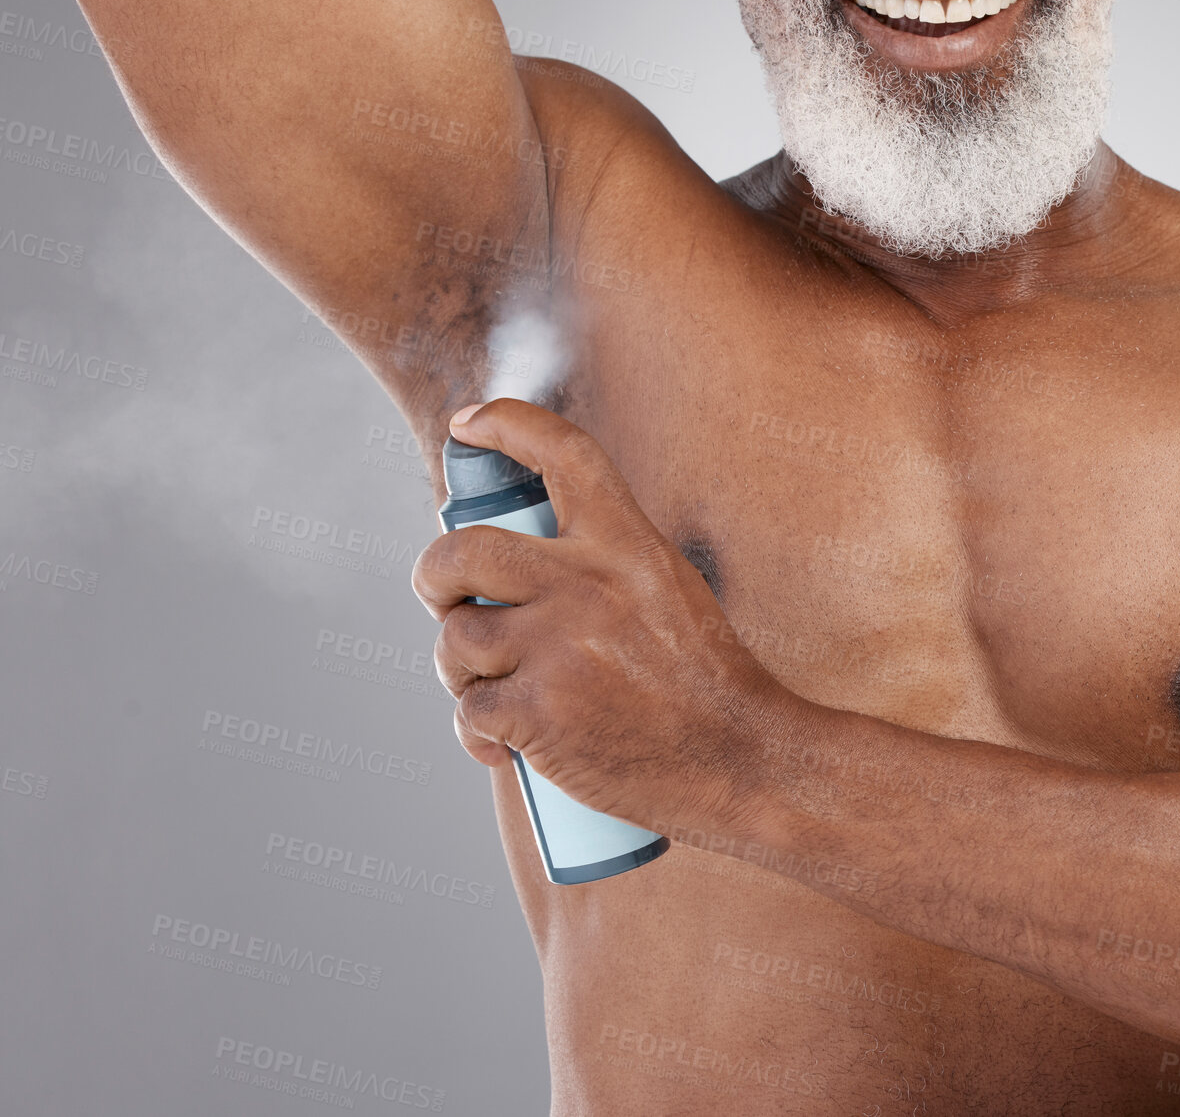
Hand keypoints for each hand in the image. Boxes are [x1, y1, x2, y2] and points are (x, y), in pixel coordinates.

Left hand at [412, 399, 804, 835]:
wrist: (742, 760)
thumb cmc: (704, 682)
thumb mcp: (669, 589)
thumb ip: (603, 565)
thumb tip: (516, 564)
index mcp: (628, 543)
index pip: (561, 453)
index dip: (504, 423)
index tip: (467, 425)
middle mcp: (587, 583)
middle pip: (462, 551)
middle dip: (433, 577)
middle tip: (441, 599)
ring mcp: (559, 648)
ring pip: (456, 638)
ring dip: (458, 669)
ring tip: (493, 689)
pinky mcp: (537, 713)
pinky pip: (469, 709)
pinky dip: (477, 731)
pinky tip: (503, 747)